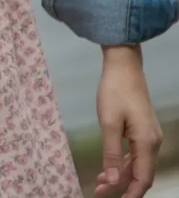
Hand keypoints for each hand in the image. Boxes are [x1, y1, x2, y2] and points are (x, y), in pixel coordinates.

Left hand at [94, 46, 162, 197]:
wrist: (123, 65)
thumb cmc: (115, 91)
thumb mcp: (109, 123)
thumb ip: (111, 154)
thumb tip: (114, 182)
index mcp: (147, 142)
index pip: (142, 178)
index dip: (130, 194)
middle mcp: (153, 142)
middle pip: (140, 173)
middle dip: (121, 185)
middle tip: (98, 190)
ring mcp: (149, 135)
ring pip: (138, 164)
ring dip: (121, 174)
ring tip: (100, 182)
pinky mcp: (143, 129)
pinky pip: (136, 153)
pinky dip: (123, 161)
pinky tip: (109, 166)